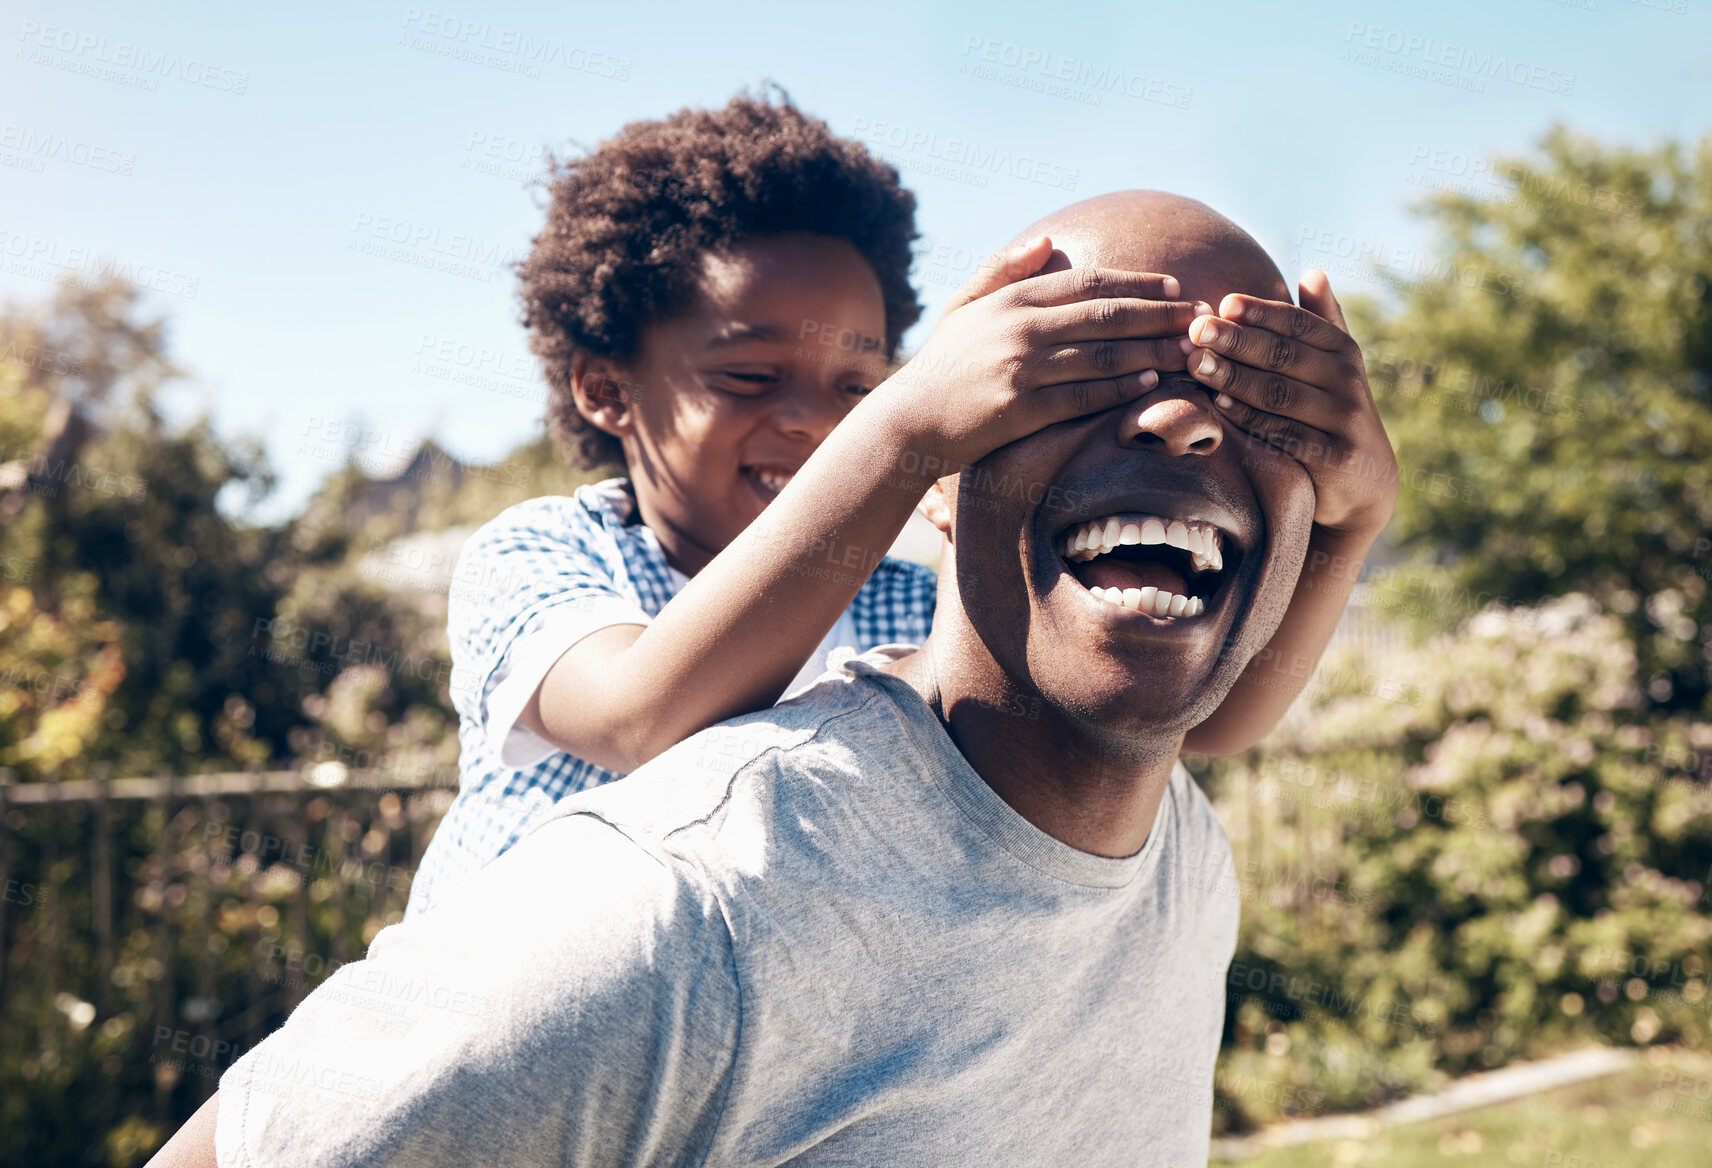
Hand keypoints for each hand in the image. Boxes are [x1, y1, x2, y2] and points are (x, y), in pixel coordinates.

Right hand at [876, 235, 1203, 473]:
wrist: (910, 420)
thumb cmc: (941, 365)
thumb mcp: (964, 306)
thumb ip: (1003, 269)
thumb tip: (1047, 239)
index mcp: (1012, 299)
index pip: (1089, 283)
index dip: (1136, 284)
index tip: (1172, 288)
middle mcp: (1020, 328)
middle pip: (1107, 315)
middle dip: (1159, 315)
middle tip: (1197, 318)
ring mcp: (1021, 368)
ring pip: (1103, 354)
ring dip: (1152, 351)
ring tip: (1187, 351)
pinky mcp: (1021, 409)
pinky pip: (1084, 396)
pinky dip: (1120, 388)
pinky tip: (1149, 382)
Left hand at [1184, 269, 1396, 536]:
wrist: (1364, 483)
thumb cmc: (1333, 412)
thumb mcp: (1335, 366)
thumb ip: (1323, 321)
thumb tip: (1313, 271)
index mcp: (1343, 351)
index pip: (1298, 324)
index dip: (1261, 312)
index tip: (1222, 303)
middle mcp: (1347, 380)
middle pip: (1284, 355)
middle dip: (1237, 341)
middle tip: (1196, 331)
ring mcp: (1342, 419)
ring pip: (1279, 393)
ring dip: (1234, 377)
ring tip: (1196, 364)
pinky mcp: (1333, 456)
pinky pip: (1283, 432)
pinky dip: (1250, 417)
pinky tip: (1220, 404)